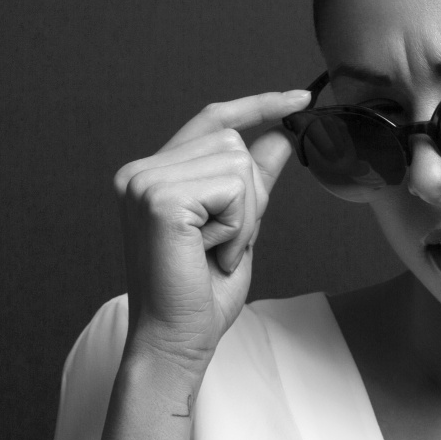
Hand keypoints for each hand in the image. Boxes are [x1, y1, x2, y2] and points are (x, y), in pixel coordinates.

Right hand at [111, 89, 310, 373]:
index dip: (257, 105)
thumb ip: (254, 182)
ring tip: (215, 252)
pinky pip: (233, 189)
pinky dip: (237, 227)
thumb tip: (281, 136)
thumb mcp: (238, 227)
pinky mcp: (159, 199)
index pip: (210, 120)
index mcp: (152, 174)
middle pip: (232, 141)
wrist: (177, 341)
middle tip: (224, 244)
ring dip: (244, 217)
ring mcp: (144, 182)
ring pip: (237, 164)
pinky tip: (211, 254)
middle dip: (250, 196)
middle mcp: (140, 171)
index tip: (300, 98)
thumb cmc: (201, 294)